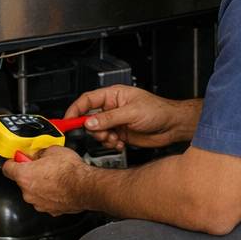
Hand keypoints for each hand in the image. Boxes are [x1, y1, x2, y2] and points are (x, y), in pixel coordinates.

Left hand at [2, 147, 89, 215]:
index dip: (12, 162)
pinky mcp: (49, 210)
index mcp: (24, 175)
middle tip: (41, 166)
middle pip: (21, 180)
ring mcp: (38, 203)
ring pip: (33, 192)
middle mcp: (28, 192)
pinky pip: (44, 200)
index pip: (7, 168)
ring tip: (54, 176)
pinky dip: (49, 194)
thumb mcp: (52, 150)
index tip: (17, 159)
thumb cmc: (70, 170)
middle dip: (29, 173)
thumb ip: (39, 153)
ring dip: (40, 185)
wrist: (85, 186)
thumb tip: (38, 154)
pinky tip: (59, 186)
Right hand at [62, 85, 197, 148]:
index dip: (75, 110)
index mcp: (113, 95)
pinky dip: (111, 144)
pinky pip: (107, 140)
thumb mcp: (131, 113)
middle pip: (90, 118)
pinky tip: (121, 143)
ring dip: (104, 138)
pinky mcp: (121, 134)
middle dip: (94, 129)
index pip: (87, 100)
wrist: (172, 126)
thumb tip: (89, 123)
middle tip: (103, 133)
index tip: (68, 120)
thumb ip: (109, 118)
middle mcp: (112, 108)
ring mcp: (116, 121)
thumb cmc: (158, 111)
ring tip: (116, 138)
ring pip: (98, 132)